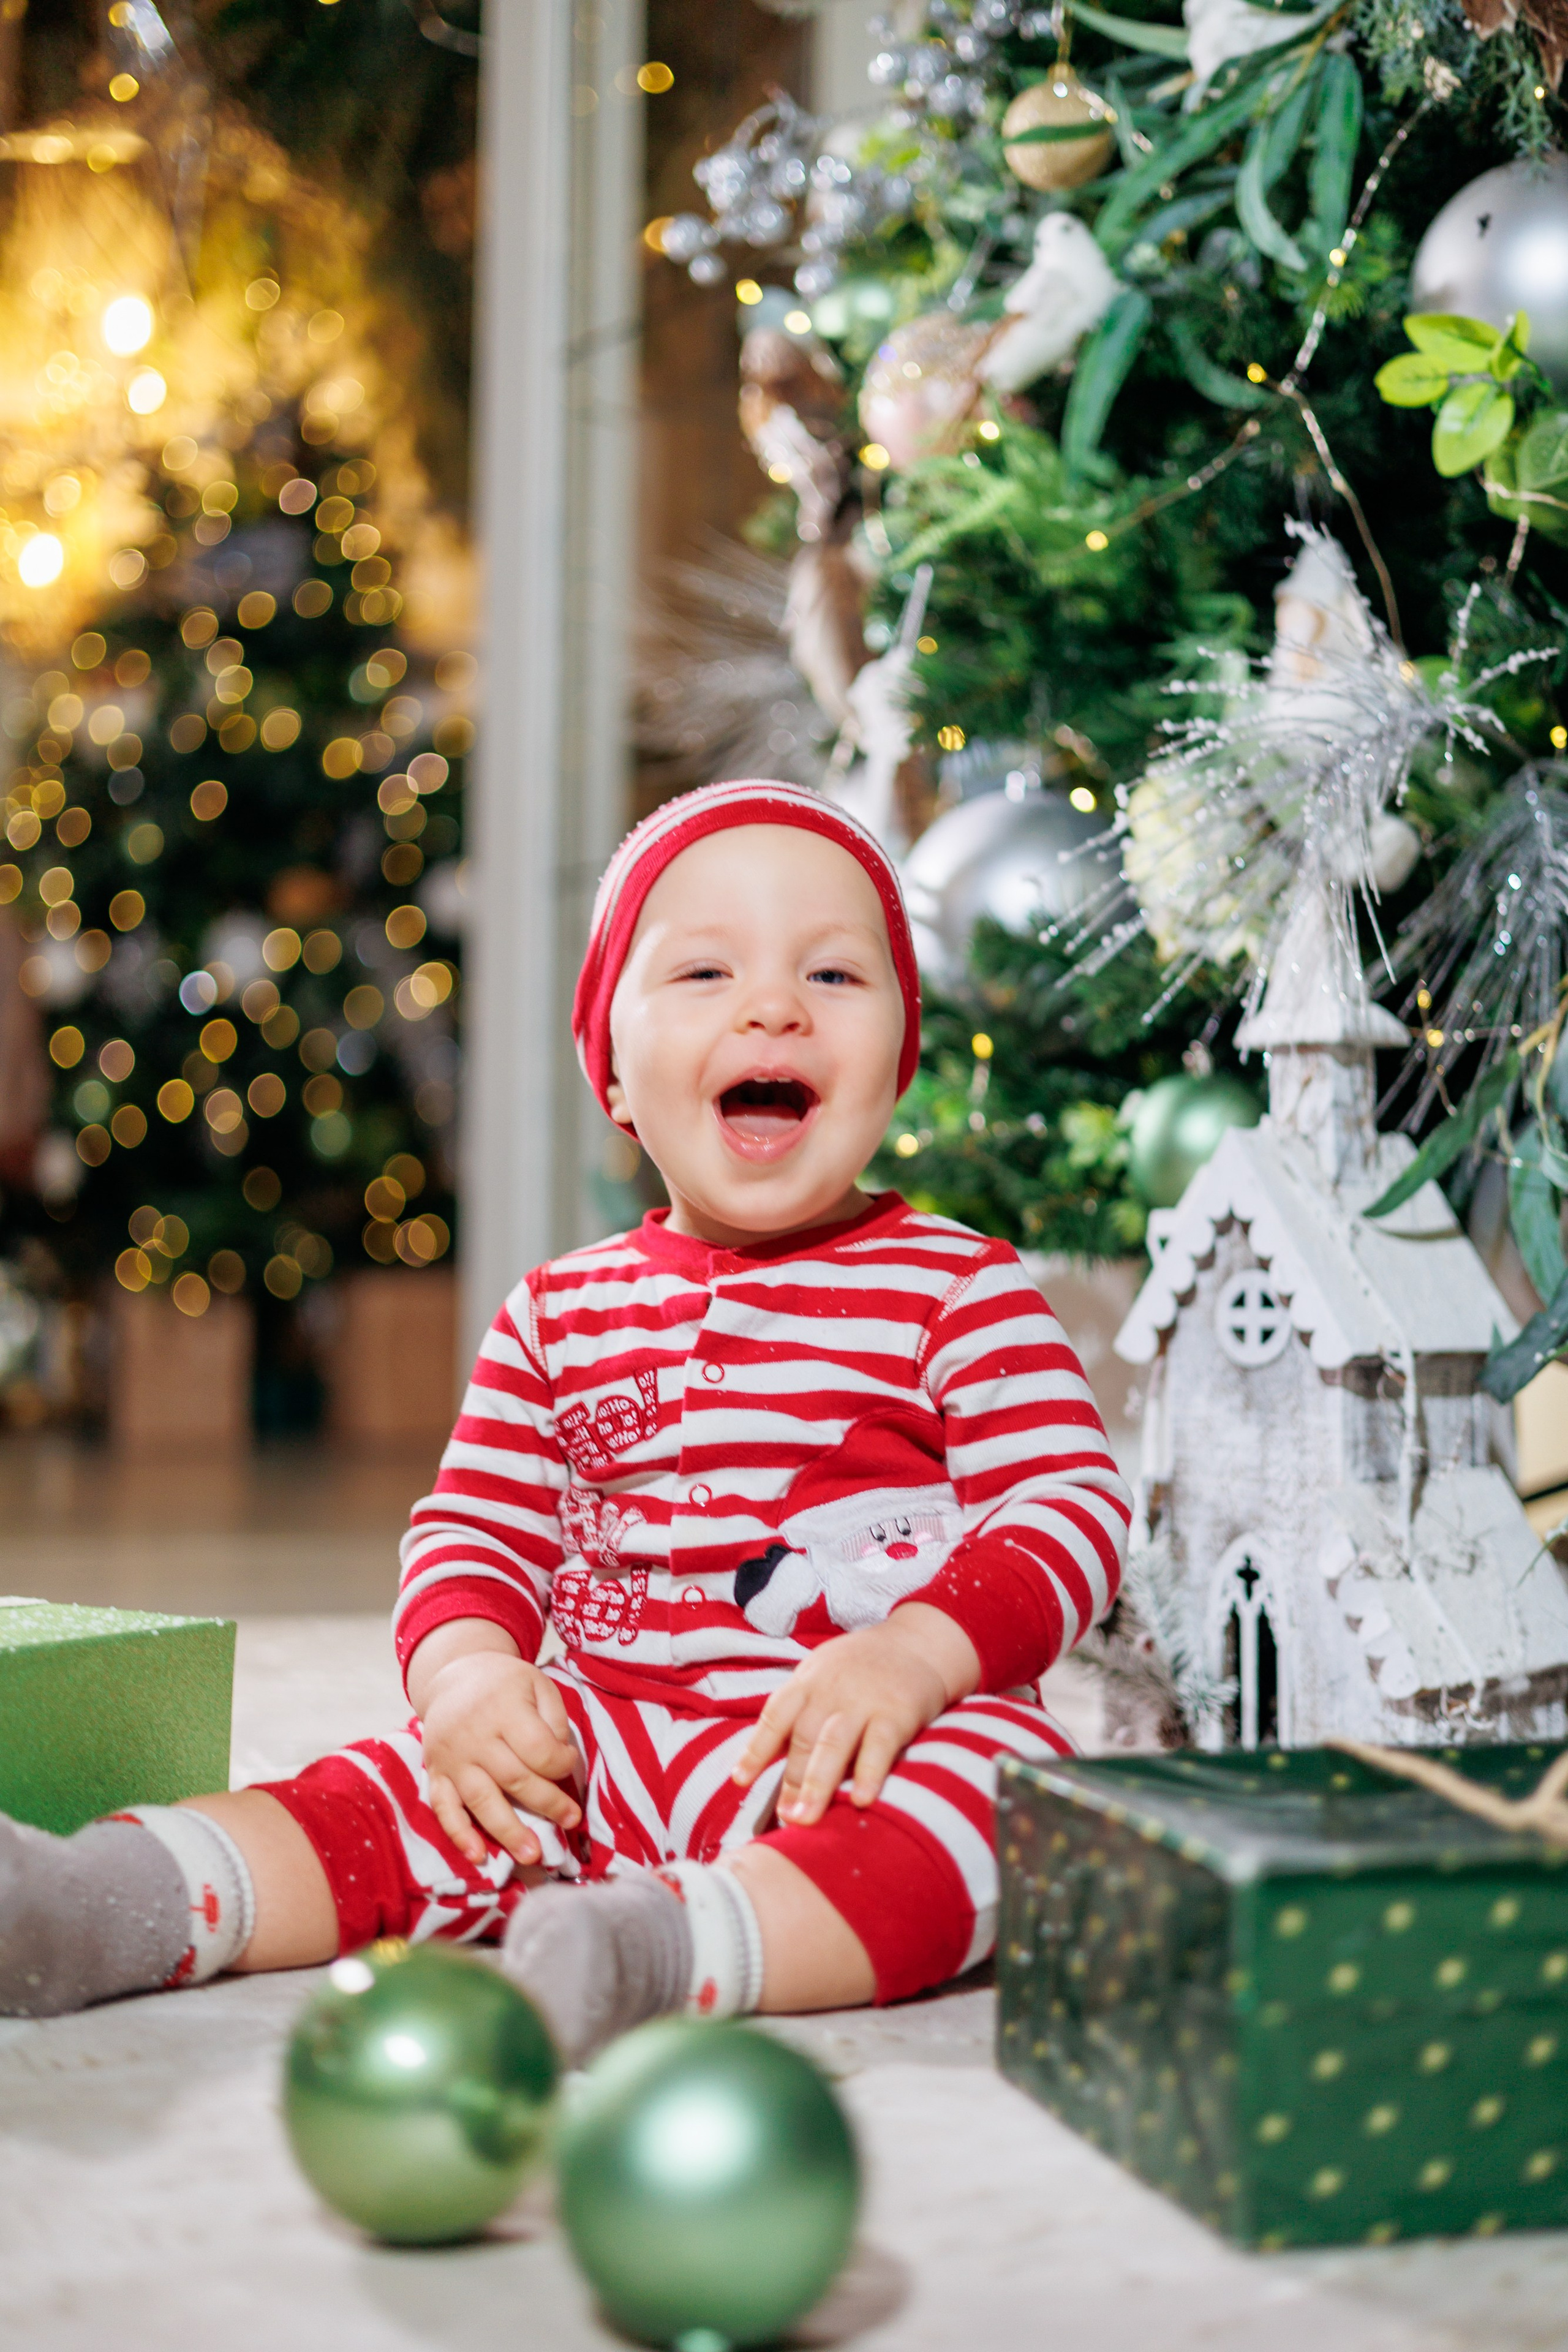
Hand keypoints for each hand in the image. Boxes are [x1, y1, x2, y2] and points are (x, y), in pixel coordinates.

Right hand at [417, 1645, 582, 1868]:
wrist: (454, 1678)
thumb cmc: (506, 1685)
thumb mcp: (537, 1684)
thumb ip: (553, 1719)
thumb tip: (560, 1761)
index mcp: (503, 1708)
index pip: (538, 1749)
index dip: (561, 1764)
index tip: (569, 1764)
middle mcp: (474, 1735)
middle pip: (514, 1778)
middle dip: (547, 1804)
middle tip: (570, 1821)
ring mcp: (451, 1757)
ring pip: (481, 1800)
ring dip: (508, 1831)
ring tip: (532, 1855)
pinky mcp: (435, 1773)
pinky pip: (444, 1808)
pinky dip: (459, 1834)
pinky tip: (478, 1856)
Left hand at [731, 1604, 979, 1827]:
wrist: (918, 1642)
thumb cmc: (862, 1668)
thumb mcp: (822, 1674)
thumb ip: (800, 1710)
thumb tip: (768, 1760)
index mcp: (807, 1682)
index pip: (775, 1716)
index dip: (755, 1749)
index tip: (739, 1781)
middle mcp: (830, 1691)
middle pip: (803, 1738)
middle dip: (791, 1781)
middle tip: (785, 1820)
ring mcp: (864, 1701)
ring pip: (833, 1745)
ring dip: (816, 1784)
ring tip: (805, 1820)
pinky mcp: (898, 1712)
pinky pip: (880, 1746)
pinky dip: (868, 1773)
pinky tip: (860, 1800)